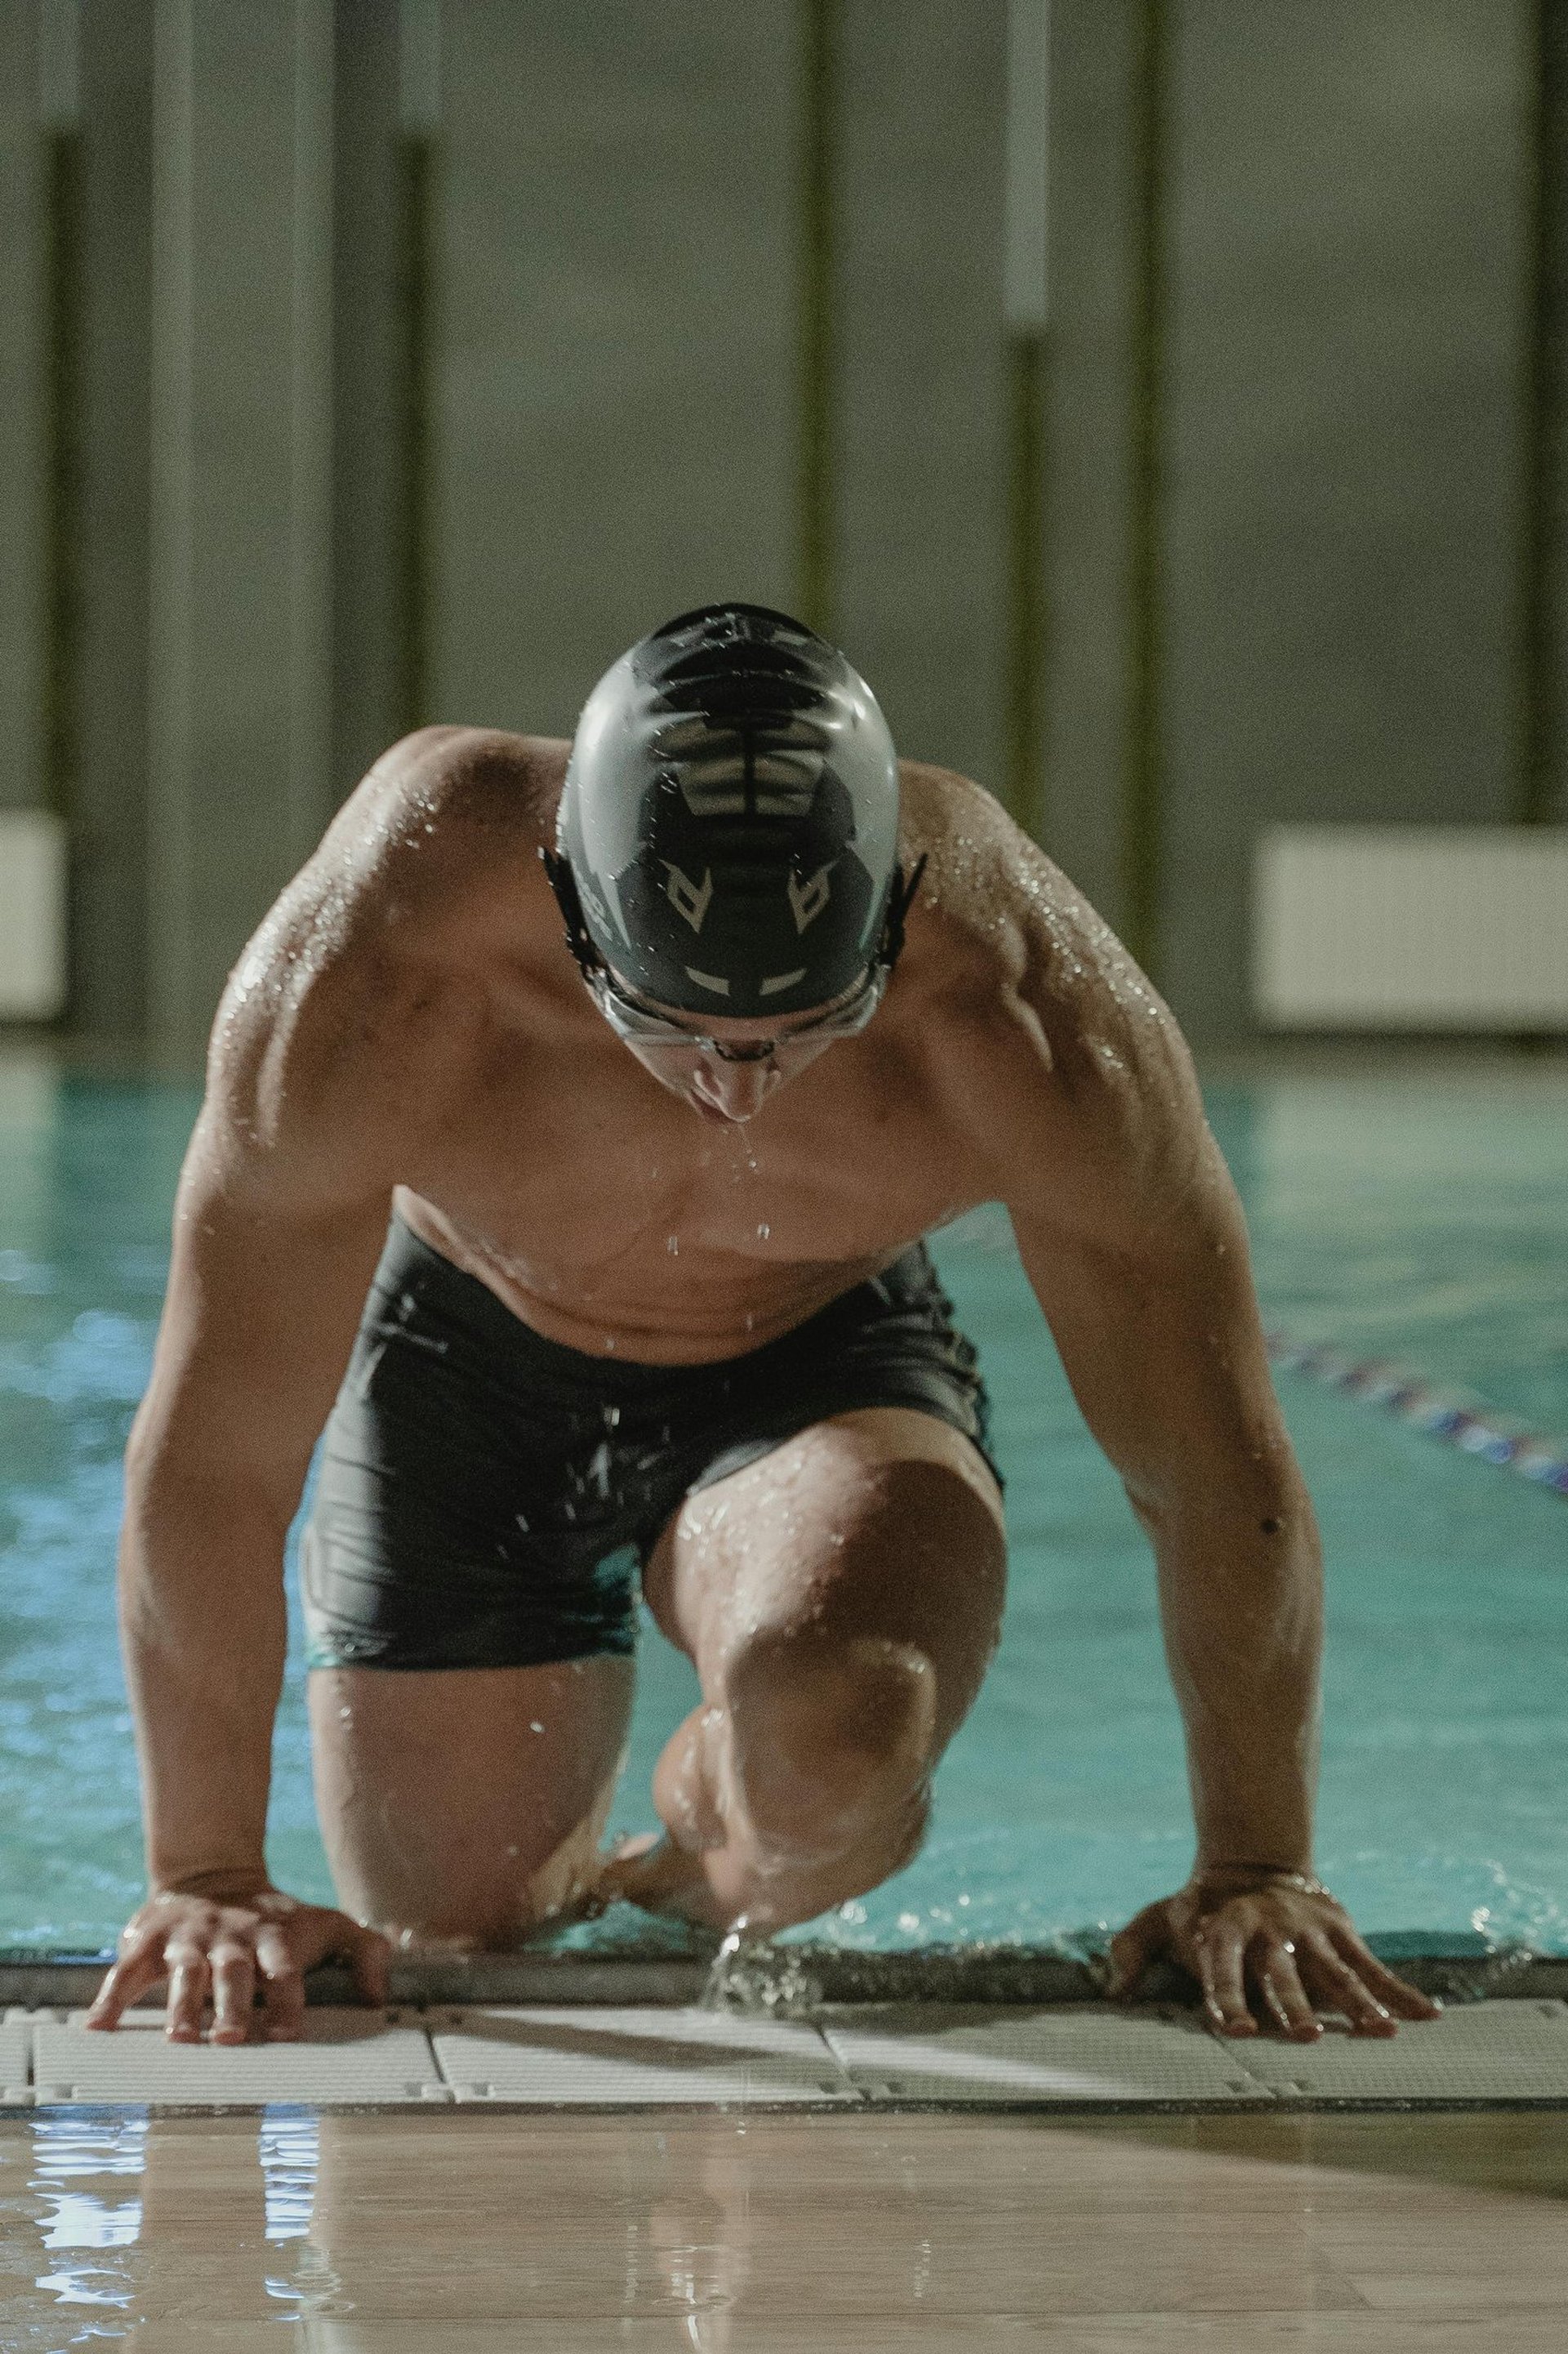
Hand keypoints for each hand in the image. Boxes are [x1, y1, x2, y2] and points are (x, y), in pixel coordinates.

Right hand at [84, 1886, 390, 2043]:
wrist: (212, 1873)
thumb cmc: (277, 1919)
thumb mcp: (327, 1924)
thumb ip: (366, 1953)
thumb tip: (381, 1999)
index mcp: (273, 1939)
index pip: (285, 1969)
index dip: (288, 1999)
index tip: (288, 2032)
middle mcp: (230, 1939)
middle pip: (233, 1973)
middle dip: (233, 2005)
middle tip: (232, 2038)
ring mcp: (187, 1940)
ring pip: (184, 1974)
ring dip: (181, 2006)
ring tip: (180, 2039)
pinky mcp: (148, 1941)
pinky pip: (126, 1971)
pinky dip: (111, 1998)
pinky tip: (99, 2028)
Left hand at [1106, 1868, 1442, 2039]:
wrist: (1253, 1859)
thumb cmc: (1203, 1909)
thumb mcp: (1161, 1919)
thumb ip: (1132, 1949)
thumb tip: (1112, 1991)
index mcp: (1224, 1931)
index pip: (1222, 1968)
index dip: (1226, 1998)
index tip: (1237, 2030)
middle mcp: (1269, 1932)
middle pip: (1283, 1974)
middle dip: (1295, 2005)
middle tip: (1308, 2038)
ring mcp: (1309, 1932)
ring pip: (1336, 1971)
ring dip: (1358, 2004)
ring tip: (1380, 2034)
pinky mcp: (1340, 1930)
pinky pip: (1373, 1964)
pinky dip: (1400, 1991)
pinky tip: (1427, 2017)